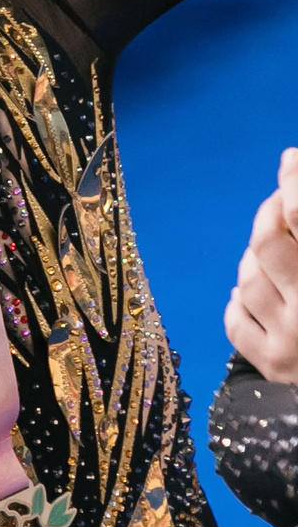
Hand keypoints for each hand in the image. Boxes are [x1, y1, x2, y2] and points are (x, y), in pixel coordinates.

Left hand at [226, 148, 297, 386]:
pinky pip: (234, 316)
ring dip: (257, 258)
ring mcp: (292, 342)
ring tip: (277, 254)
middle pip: (269, 242)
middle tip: (279, 202)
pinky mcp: (271, 367)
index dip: (295, 183)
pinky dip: (242, 298)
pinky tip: (257, 291)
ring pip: (248, 276)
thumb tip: (291, 180)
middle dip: (269, 214)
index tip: (291, 159)